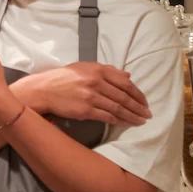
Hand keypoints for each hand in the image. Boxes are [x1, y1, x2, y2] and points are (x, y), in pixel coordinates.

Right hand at [14, 64, 150, 125]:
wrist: (44, 90)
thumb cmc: (64, 78)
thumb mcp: (84, 68)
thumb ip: (107, 70)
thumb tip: (128, 75)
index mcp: (98, 70)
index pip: (125, 82)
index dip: (137, 93)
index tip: (144, 102)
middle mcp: (96, 82)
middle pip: (124, 96)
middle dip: (138, 106)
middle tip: (148, 114)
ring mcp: (91, 96)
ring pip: (118, 108)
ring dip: (131, 115)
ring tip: (141, 121)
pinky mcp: (85, 110)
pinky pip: (106, 116)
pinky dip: (117, 120)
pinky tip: (124, 123)